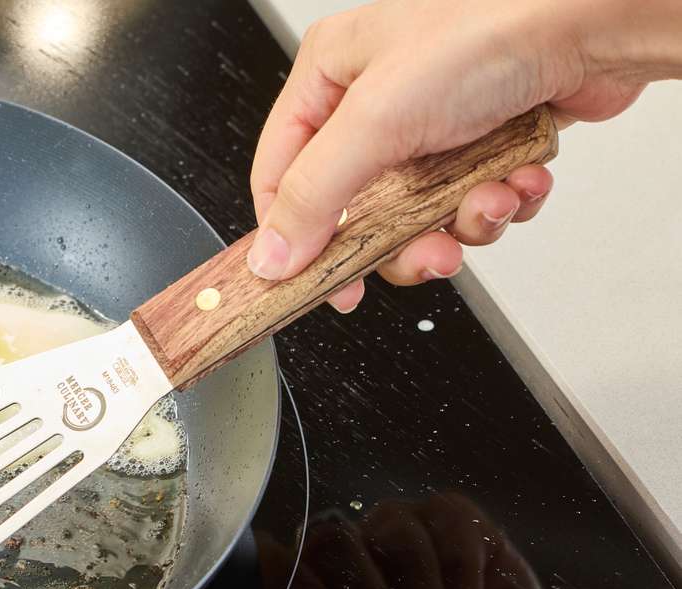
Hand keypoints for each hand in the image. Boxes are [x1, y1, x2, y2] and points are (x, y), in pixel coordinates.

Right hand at [249, 0, 681, 311]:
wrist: (595, 21)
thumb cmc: (491, 29)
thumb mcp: (375, 120)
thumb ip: (314, 196)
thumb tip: (271, 258)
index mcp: (330, 76)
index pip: (281, 176)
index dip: (296, 236)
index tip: (321, 283)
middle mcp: (375, 101)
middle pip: (357, 211)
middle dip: (401, 240)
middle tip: (429, 252)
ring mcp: (431, 124)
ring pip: (418, 217)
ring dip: (460, 222)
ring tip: (488, 202)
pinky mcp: (482, 142)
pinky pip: (470, 203)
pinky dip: (498, 203)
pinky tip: (518, 179)